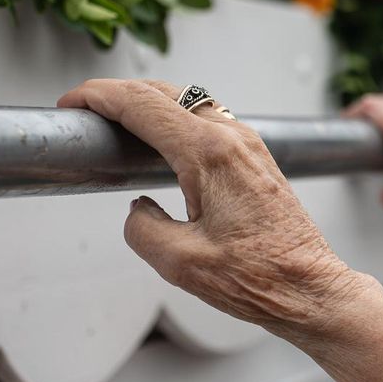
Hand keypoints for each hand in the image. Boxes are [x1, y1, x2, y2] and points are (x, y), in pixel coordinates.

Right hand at [59, 78, 374, 343]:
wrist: (311, 289)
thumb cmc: (261, 278)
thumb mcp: (180, 263)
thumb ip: (141, 228)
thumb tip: (137, 211)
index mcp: (210, 154)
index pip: (141, 104)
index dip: (98, 98)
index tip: (71, 103)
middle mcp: (233, 138)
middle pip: (163, 93)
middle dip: (118, 94)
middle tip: (85, 111)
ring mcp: (249, 144)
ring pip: (188, 101)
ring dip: (149, 103)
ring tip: (115, 123)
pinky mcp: (256, 158)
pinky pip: (208, 119)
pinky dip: (175, 118)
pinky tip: (160, 140)